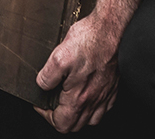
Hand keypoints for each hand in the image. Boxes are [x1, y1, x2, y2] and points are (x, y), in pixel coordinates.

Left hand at [36, 0, 144, 132]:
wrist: (110, 28)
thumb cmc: (89, 40)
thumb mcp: (58, 56)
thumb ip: (47, 76)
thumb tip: (42, 86)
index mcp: (79, 97)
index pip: (61, 123)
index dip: (46, 116)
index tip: (41, 103)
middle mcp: (94, 99)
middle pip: (75, 125)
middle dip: (61, 118)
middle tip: (52, 103)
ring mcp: (105, 93)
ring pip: (91, 119)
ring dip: (78, 115)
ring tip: (69, 102)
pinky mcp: (113, 85)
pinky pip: (105, 106)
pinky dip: (95, 106)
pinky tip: (88, 94)